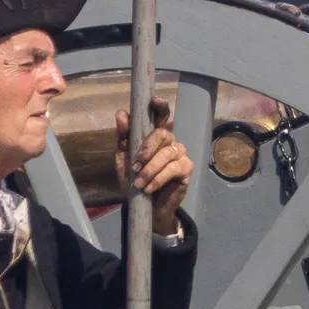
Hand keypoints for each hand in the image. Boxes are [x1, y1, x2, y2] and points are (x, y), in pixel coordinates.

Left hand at [114, 97, 193, 235]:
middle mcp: (170, 141)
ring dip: (150, 169)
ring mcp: (180, 154)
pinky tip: (149, 188)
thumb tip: (121, 113)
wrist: (146, 207)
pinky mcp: (186, 169)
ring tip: (139, 183)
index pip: (161, 115)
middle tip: (135, 165)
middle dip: (147, 149)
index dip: (160, 107)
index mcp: (154, 136)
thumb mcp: (124, 159)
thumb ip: (123, 137)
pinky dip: (158, 179)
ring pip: (167, 153)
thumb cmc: (135, 180)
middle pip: (162, 133)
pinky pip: (173, 169)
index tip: (154, 101)